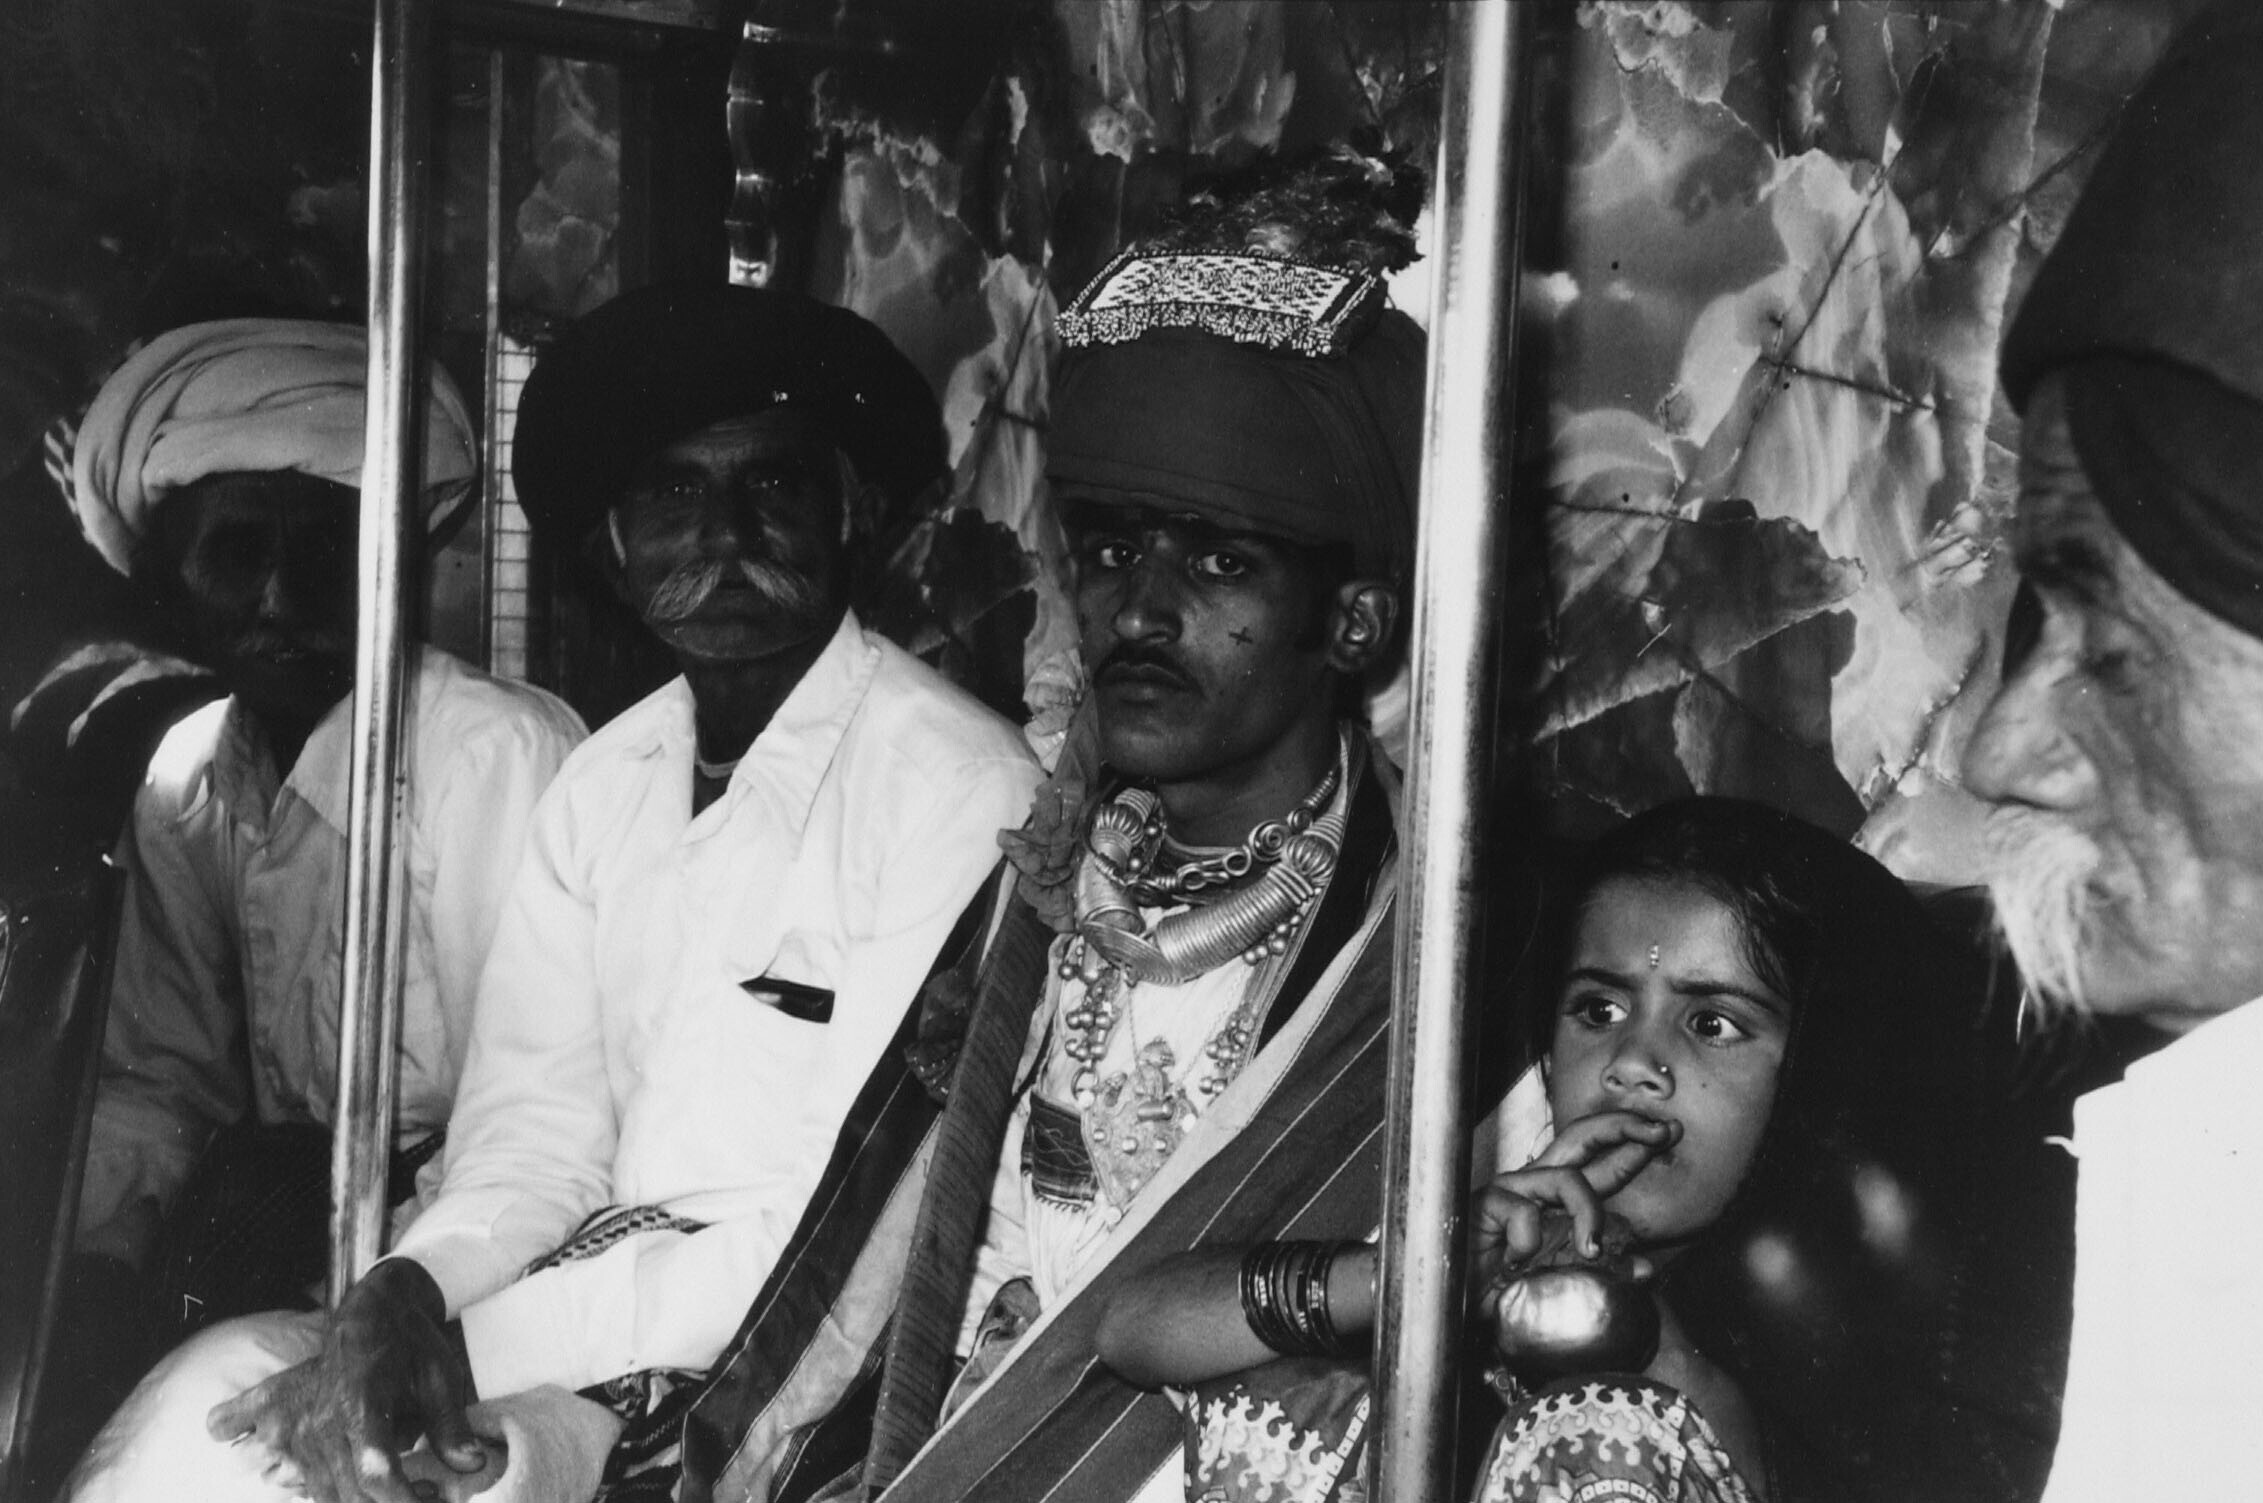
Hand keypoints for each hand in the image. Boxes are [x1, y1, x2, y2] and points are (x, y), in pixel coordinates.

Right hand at [205, 1260, 484, 1502]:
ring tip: (414, 1486)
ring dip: (368, 1502)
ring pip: (328, 1495)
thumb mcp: (440, 1374)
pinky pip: (315, 1483)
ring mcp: (303, 1432)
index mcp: (361, 1403)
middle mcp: (323, 1423)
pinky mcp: (295, 1436)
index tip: (436, 1498)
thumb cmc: (409, 1340)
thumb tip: (473, 1464)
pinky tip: (372, 1479)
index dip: (405, 1500)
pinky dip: (337, 1490)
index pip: (376, 1473)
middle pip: (351, 1494)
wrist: (371, 1310)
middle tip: (434, 1492)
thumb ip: (451, 1423)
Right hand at [1467, 1111, 1676, 1317]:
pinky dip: (1528, 1242)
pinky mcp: (1489, 1201)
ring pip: (1567, 1178)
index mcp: (1560, 1201)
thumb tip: (1647, 1268)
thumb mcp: (1568, 1284)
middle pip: (1583, 1137)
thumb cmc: (1509, 1289)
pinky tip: (1516, 1265)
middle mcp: (1539, 1185)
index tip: (1669, 1135)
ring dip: (1588, 1215)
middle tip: (1659, 1133)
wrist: (1457, 1302)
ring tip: (1591, 1252)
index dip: (1634, 1145)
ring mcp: (1514, 1189)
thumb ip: (1605, 1272)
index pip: (1603, 1163)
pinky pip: (1524, 1212)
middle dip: (1624, 1128)